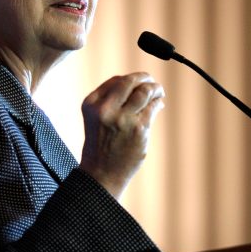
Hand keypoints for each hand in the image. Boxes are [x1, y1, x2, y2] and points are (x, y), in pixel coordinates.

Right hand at [79, 72, 164, 198]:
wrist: (101, 174)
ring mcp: (123, 119)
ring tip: (159, 90)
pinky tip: (159, 103)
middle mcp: (105, 109)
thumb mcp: (95, 118)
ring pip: (144, 92)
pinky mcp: (139, 129)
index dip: (130, 79)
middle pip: (130, 82)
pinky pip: (152, 107)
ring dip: (155, 88)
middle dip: (144, 77)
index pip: (115, 81)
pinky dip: (158, 102)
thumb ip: (110, 100)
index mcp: (91, 104)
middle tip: (151, 80)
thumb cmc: (100, 144)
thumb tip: (135, 83)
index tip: (138, 81)